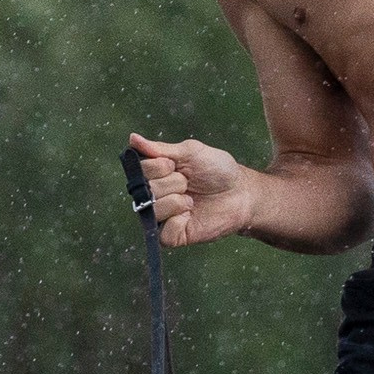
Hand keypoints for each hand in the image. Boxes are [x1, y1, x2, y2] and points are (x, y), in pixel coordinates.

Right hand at [128, 133, 253, 247]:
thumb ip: (159, 148)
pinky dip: (178, 221)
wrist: (240, 192)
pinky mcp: (173, 235)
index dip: (160, 166)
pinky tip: (189, 215)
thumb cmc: (217, 170)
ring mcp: (162, 216)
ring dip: (178, 201)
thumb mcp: (190, 152)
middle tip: (189, 183)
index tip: (178, 165)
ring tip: (192, 200)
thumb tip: (132, 138)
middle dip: (173, 182)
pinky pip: (163, 233)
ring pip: (154, 209)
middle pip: (147, 188)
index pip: (140, 169)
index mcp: (154, 174)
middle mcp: (153, 195)